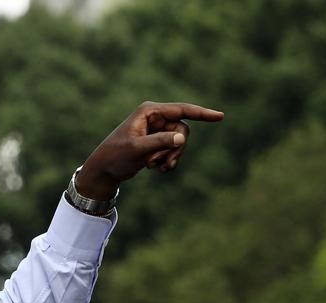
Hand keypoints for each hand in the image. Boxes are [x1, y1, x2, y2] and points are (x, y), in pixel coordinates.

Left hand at [75, 101, 223, 199]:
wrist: (104, 170)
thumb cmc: (116, 156)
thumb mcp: (138, 149)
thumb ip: (160, 142)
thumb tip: (182, 137)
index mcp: (149, 111)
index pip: (182, 110)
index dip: (202, 113)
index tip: (220, 117)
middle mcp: (155, 117)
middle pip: (183, 130)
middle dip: (176, 149)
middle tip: (165, 164)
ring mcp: (156, 129)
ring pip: (179, 142)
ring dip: (171, 157)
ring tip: (156, 167)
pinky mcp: (156, 141)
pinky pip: (173, 150)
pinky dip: (168, 160)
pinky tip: (156, 169)